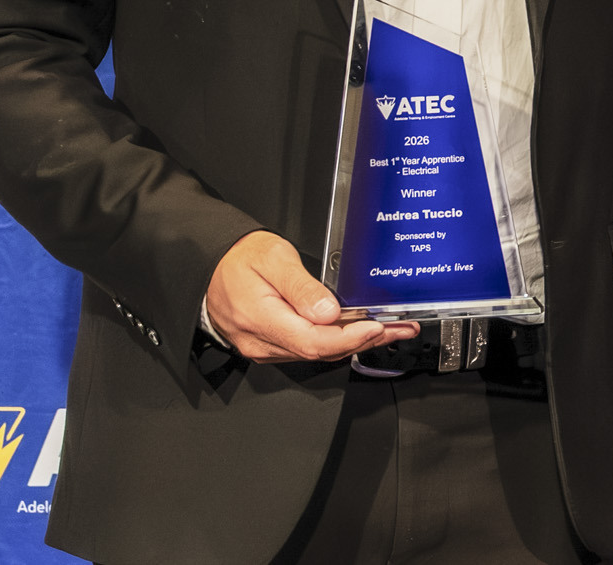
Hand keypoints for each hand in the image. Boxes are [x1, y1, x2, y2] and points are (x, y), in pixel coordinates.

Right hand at [204, 230, 416, 361]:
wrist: (212, 266)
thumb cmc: (240, 259)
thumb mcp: (273, 259)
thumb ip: (301, 287)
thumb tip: (329, 312)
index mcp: (261, 319)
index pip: (313, 341)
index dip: (349, 338)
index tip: (377, 326)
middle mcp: (262, 342)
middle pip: (320, 351)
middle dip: (365, 341)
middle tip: (400, 328)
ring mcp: (265, 347)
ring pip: (316, 352)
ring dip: (355, 343)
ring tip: (389, 329)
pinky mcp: (270, 345)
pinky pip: (307, 348)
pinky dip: (337, 341)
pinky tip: (358, 331)